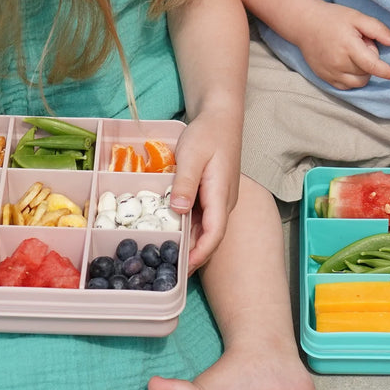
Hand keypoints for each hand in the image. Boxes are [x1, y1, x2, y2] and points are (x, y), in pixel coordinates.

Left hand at [165, 106, 241, 271]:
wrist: (221, 118)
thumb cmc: (207, 134)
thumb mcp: (192, 155)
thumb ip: (185, 182)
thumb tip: (178, 211)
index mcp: (221, 195)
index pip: (214, 234)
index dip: (200, 254)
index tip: (183, 269)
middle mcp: (223, 203)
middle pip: (210, 237)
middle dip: (191, 256)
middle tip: (166, 270)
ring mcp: (219, 200)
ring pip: (205, 230)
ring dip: (189, 244)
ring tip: (166, 257)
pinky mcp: (212, 196)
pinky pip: (201, 219)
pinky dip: (188, 230)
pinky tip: (171, 233)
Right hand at [297, 3, 389, 88]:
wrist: (304, 23)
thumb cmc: (332, 18)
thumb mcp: (357, 17)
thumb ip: (378, 29)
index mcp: (349, 47)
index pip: (373, 66)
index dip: (388, 72)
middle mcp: (338, 63)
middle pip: (367, 72)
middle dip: (370, 60)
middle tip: (360, 44)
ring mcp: (330, 72)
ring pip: (358, 82)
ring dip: (363, 72)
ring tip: (352, 53)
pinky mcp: (324, 77)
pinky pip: (345, 86)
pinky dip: (352, 79)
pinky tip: (348, 63)